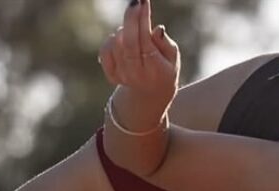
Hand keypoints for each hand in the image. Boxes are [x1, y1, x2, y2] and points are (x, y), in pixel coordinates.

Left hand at [98, 0, 179, 129]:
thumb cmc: (164, 69)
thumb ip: (167, 44)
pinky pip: (105, 50)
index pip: (145, 41)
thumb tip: (156, 29)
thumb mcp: (173, 58)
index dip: (143, 19)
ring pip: (116, 42)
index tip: (143, 2)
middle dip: (131, 18)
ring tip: (134, 33)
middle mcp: (137, 75)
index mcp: (156, 71)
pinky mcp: (112, 76)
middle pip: (128, 41)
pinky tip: (122, 41)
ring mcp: (123, 76)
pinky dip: (112, 40)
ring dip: (124, 30)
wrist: (152, 95)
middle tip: (135, 3)